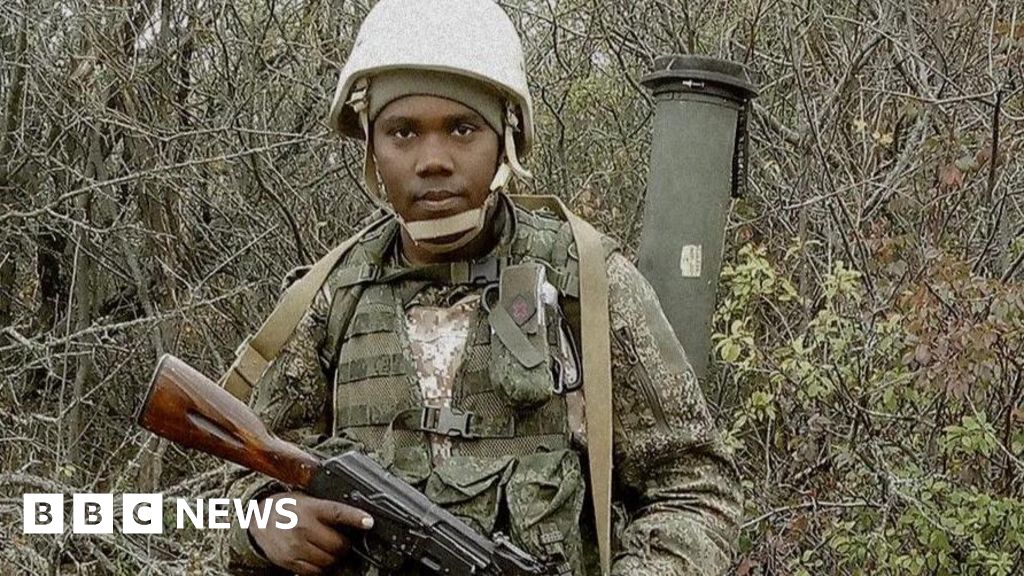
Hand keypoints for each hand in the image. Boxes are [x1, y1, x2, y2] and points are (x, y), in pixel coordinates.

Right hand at [248, 491, 373, 575]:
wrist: (258, 519)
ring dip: (335, 558)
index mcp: (310, 508)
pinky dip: (321, 568)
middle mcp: (303, 527)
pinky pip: (315, 572)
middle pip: (337, 544)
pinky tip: (319, 558)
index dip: (355, 518)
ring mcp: (296, 546)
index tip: (369, 522)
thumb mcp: (307, 500)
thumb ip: (327, 509)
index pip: (337, 513)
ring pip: (328, 561)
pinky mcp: (290, 561)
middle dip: (345, 545)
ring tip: (330, 551)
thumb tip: (354, 518)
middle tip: (343, 542)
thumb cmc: (287, 507)